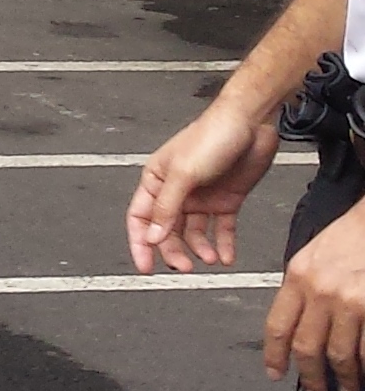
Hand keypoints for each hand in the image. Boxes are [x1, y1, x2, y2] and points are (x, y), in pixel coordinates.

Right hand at [127, 102, 278, 271]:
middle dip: (174, 250)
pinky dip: (224, 244)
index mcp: (157, 180)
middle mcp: (177, 191)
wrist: (251, 123)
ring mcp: (202, 196)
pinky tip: (227, 255)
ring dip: (201, 249)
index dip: (140, 242)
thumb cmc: (212, 135)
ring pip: (195, 232)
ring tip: (211, 259)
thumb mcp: (184, 174)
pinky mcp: (226, 199)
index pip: (140, 217)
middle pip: (168, 230)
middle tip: (184, 267)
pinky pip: (221, 228)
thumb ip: (167, 208)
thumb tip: (152, 236)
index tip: (144, 266)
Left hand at [280, 206, 364, 390]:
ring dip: (343, 377)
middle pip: (307, 346)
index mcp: (297, 277)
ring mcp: (350, 302)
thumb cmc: (349, 237)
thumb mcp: (310, 258)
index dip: (274, 355)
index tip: (275, 373)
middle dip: (310, 376)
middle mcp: (320, 291)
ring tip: (347, 387)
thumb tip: (296, 321)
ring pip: (339, 353)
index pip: (278, 326)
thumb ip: (300, 289)